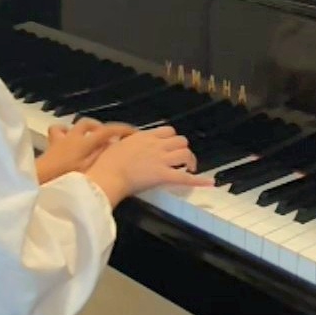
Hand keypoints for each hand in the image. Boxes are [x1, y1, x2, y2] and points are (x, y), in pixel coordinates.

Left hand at [36, 117, 134, 184]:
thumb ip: (101, 155)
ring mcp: (61, 138)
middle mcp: (74, 136)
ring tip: (88, 138)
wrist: (40, 178)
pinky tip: (67, 142)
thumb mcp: (89, 168)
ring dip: (82, 129)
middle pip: (89, 124)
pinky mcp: (51, 145)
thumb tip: (112, 145)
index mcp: (86, 141)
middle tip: (108, 138)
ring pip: (73, 126)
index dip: (122, 130)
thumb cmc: (66, 176)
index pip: (108, 130)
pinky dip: (64, 134)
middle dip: (100, 127)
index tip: (134, 133)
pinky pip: (58, 133)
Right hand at [84, 126, 212, 207]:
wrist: (107, 175)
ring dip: (189, 160)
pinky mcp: (163, 175)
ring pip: (185, 153)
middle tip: (181, 160)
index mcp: (144, 136)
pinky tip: (209, 183)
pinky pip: (185, 177)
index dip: (172, 139)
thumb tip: (122, 141)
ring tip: (188, 169)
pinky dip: (199, 180)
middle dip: (182, 149)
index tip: (170, 147)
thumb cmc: (105, 162)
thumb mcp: (114, 144)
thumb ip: (124, 142)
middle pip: (180, 140)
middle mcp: (156, 145)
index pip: (167, 131)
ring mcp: (161, 159)